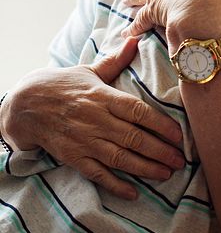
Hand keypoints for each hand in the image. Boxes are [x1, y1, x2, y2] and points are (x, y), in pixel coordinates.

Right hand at [2, 38, 184, 199]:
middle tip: (181, 160)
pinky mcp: (73, 157)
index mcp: (102, 96)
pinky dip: (115, 184)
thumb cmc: (62, 85)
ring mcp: (84, 140)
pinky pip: (97, 174)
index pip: (138, 111)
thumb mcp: (89, 71)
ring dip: (145, 168)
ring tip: (167, 174)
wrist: (26, 106)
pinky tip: (133, 192)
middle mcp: (96, 120)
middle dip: (160, 151)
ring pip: (120, 158)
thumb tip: (135, 40)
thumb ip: (115, 61)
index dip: (160, 124)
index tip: (179, 135)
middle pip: (133, 137)